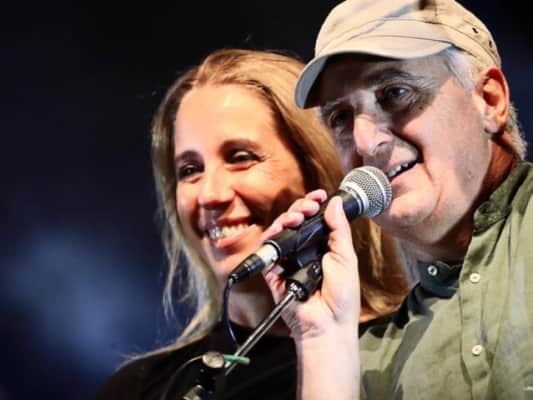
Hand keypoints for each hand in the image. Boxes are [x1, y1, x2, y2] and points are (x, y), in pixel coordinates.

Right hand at [261, 189, 360, 338]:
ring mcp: (288, 260)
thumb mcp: (345, 257)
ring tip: (297, 216)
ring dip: (286, 217)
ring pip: (280, 231)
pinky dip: (272, 235)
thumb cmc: (342, 295)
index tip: (319, 196)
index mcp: (322, 247)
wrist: (328, 323)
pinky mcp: (273, 271)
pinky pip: (267, 249)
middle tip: (309, 206)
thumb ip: (339, 229)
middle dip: (300, 208)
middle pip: (295, 221)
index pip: (315, 220)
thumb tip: (334, 202)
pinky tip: (281, 228)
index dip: (314, 205)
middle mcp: (304, 251)